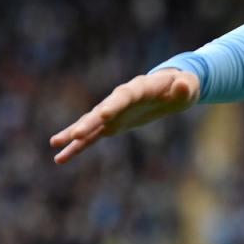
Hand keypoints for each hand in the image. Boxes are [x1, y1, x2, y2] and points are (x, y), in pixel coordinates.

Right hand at [50, 69, 200, 163]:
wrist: (172, 88)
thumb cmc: (182, 86)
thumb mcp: (188, 86)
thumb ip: (185, 87)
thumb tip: (182, 86)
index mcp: (139, 88)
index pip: (124, 96)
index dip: (114, 105)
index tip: (104, 116)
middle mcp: (121, 99)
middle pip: (102, 110)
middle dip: (89, 122)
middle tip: (75, 134)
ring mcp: (114, 112)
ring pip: (91, 123)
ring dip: (75, 133)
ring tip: (55, 143)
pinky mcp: (112, 124)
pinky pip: (93, 136)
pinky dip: (78, 145)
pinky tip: (61, 157)